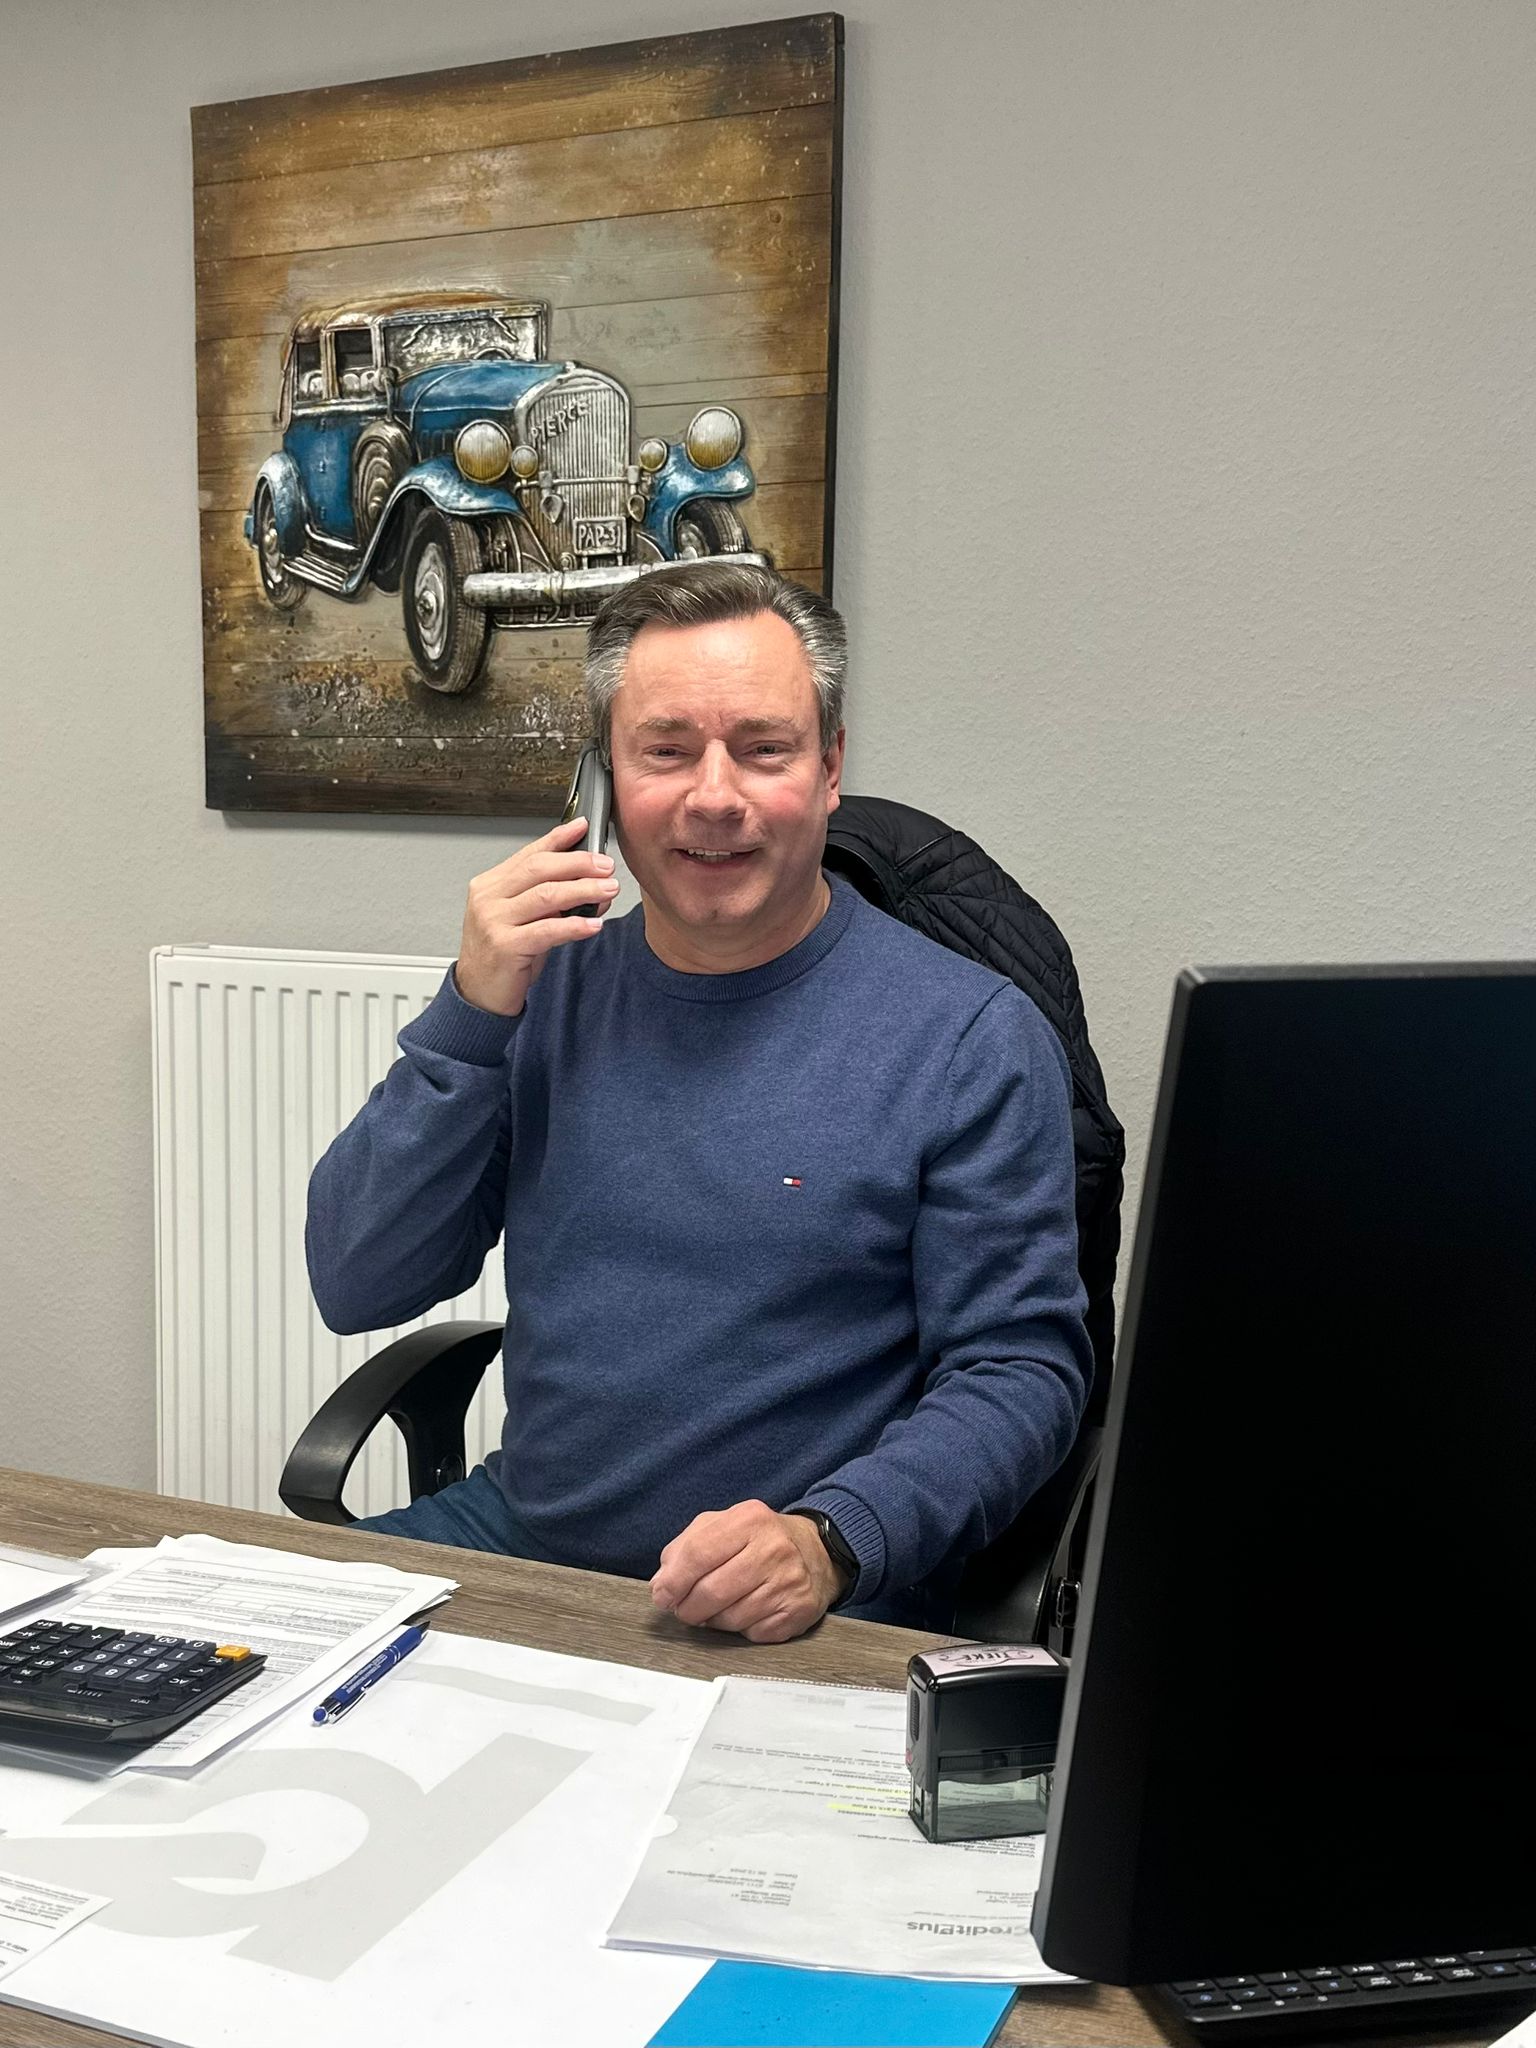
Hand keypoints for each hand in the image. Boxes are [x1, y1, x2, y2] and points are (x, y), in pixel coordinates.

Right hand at [455, 816, 619, 1016]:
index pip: (529, 854)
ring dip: (583, 890)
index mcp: (490, 885)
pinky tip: (593, 924)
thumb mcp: (521, 917)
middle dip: (578, 863)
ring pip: (546, 896)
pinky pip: (547, 931)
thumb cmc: (502, 955)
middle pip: (539, 869)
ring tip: (608, 890)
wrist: (479, 994)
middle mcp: (489, 898)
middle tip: (606, 866)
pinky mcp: (505, 947)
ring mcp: (494, 921)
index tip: (583, 827)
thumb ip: (546, 896)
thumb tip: (589, 880)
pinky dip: (574, 926)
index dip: (558, 839)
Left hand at [650, 1500, 849, 1643]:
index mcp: (748, 1519)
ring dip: (714, 1621)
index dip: (673, 1582)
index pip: (698, 1554)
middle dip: (688, 1609)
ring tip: (718, 1608)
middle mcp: (773, 1548)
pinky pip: (752, 1633)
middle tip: (685, 1610)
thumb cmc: (758, 1540)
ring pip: (730, 1618)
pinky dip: (741, 1629)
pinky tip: (746, 1612)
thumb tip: (662, 1585)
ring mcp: (789, 1581)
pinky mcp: (798, 1610)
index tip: (662, 1597)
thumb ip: (685, 1549)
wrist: (816, 1552)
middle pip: (711, 1592)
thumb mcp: (722, 1527)